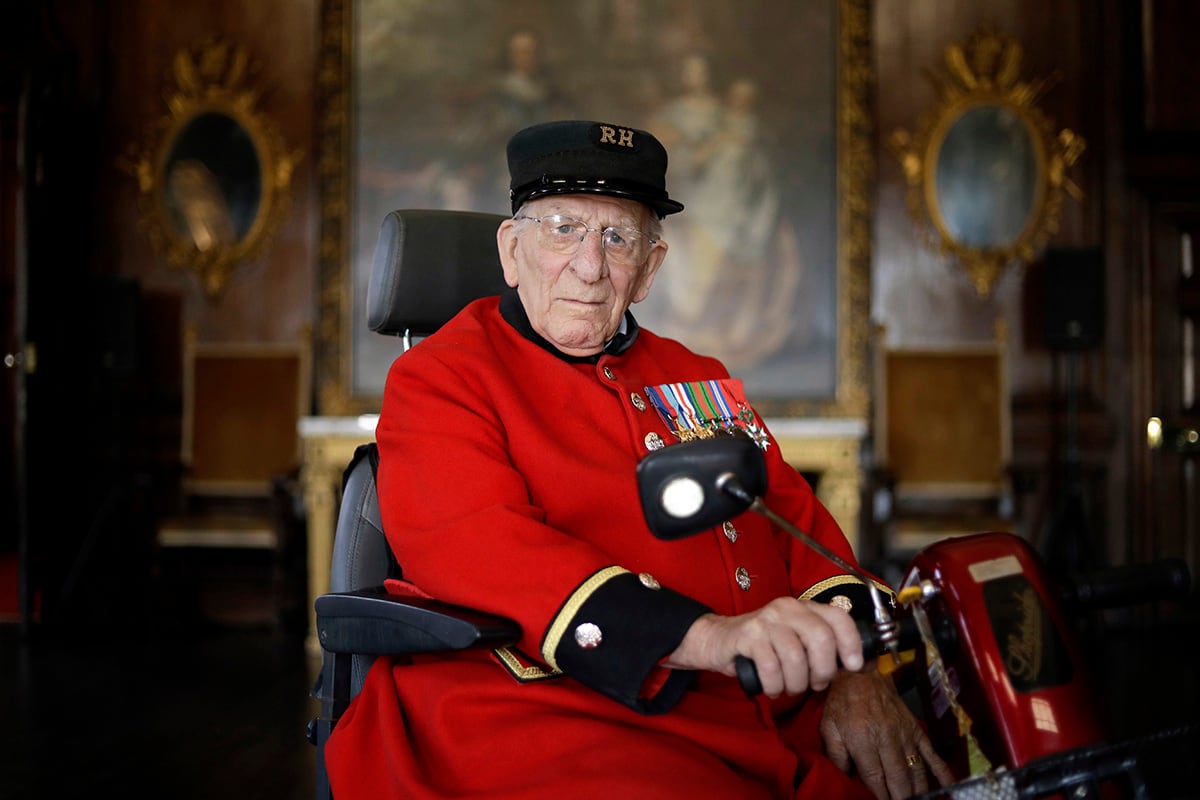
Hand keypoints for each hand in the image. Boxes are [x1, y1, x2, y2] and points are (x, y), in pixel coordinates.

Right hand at [665, 597, 863, 695]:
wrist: (718, 641)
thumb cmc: (764, 646)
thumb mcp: (798, 643)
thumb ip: (829, 652)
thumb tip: (867, 664)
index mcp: (805, 607)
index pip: (839, 617)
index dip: (852, 642)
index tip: (854, 666)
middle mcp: (787, 608)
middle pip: (821, 639)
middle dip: (823, 670)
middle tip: (816, 683)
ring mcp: (767, 620)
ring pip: (796, 658)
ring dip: (796, 683)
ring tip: (789, 687)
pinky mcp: (748, 635)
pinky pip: (771, 668)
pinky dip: (775, 685)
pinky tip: (772, 686)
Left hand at [820, 668, 954, 798]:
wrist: (862, 674)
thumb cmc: (842, 702)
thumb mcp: (829, 726)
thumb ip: (836, 754)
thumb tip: (846, 777)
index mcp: (862, 739)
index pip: (874, 776)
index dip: (880, 795)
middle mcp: (886, 739)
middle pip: (898, 777)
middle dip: (901, 796)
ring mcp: (904, 734)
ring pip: (915, 769)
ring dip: (918, 790)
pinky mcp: (915, 729)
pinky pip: (931, 753)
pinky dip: (941, 771)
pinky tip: (947, 786)